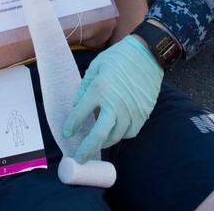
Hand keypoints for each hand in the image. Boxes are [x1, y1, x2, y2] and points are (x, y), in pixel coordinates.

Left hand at [63, 35, 163, 162]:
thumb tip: (76, 105)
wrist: (147, 55)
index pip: (80, 114)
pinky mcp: (143, 113)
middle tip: (80, 159)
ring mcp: (130, 111)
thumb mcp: (95, 66)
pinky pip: (131, 132)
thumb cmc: (119, 58)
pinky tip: (116, 132)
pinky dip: (122, 135)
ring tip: (98, 144)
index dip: (72, 126)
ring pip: (116, 136)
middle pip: (99, 135)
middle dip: (87, 149)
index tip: (67, 133)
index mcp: (99, 90)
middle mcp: (114, 104)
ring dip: (105, 142)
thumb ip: (84, 87)